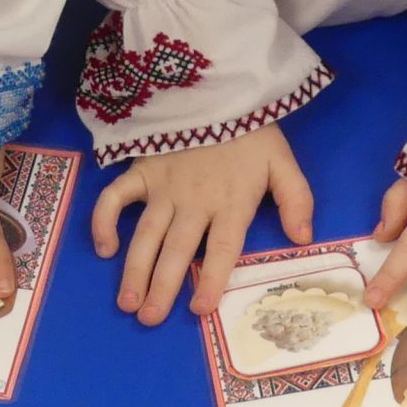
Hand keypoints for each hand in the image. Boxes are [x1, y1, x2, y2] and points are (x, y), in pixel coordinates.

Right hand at [92, 123, 311, 325]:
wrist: (217, 86)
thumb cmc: (250, 129)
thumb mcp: (282, 161)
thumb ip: (295, 198)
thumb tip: (303, 238)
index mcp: (231, 201)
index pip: (222, 249)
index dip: (211, 280)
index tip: (200, 309)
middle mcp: (194, 201)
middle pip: (177, 251)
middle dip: (162, 288)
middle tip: (149, 319)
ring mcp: (163, 187)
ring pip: (145, 235)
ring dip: (134, 270)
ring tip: (127, 303)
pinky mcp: (142, 170)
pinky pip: (115, 198)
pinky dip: (104, 221)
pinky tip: (104, 248)